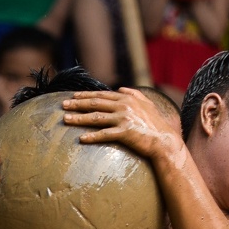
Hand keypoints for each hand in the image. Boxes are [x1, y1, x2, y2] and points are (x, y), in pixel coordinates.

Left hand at [62, 88, 183, 159]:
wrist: (165, 140)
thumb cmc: (156, 123)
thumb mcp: (147, 104)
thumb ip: (134, 93)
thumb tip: (121, 88)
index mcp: (127, 98)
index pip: (102, 95)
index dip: (86, 95)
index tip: (74, 96)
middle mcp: (124, 106)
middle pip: (95, 104)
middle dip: (77, 104)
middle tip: (63, 105)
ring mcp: (124, 119)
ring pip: (96, 117)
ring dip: (79, 118)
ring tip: (66, 119)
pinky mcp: (125, 132)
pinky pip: (104, 134)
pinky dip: (92, 136)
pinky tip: (82, 138)